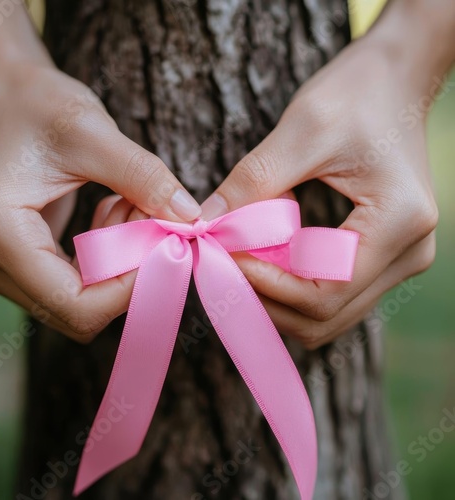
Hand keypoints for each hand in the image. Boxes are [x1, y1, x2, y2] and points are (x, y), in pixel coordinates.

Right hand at [0, 63, 199, 341]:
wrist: (3, 98)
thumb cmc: (36, 104)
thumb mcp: (93, 132)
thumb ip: (144, 177)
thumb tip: (189, 219)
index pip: (75, 304)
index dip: (131, 287)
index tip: (166, 243)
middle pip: (80, 312)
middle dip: (128, 274)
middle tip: (148, 216)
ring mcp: (2, 269)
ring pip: (83, 304)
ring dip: (121, 264)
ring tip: (128, 204)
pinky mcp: (22, 265)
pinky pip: (79, 286)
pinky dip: (109, 259)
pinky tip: (113, 213)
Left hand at [201, 37, 438, 348]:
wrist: (395, 80)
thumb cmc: (358, 92)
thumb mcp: (302, 128)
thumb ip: (253, 181)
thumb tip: (206, 223)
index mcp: (398, 222)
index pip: (325, 291)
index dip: (268, 285)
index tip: (225, 258)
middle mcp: (409, 252)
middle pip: (326, 315)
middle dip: (268, 300)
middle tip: (226, 268)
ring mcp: (400, 259)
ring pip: (328, 313)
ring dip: (279, 299)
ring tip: (242, 264)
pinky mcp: (383, 254)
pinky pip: (332, 292)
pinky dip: (293, 287)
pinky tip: (266, 259)